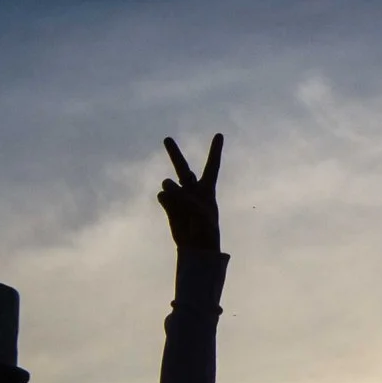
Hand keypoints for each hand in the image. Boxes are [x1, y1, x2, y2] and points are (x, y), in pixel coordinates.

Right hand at [158, 133, 222, 252]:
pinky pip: (162, 196)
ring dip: (170, 188)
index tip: (219, 134)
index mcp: (207, 189)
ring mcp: (179, 197)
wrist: (196, 248)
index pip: (212, 166)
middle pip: (183, 168)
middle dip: (174, 153)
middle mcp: (192, 190)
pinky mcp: (169, 205)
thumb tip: (164, 185)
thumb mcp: (200, 212)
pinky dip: (165, 200)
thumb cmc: (205, 230)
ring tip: (178, 202)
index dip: (215, 150)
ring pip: (169, 183)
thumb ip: (184, 196)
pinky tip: (172, 211)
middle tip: (166, 138)